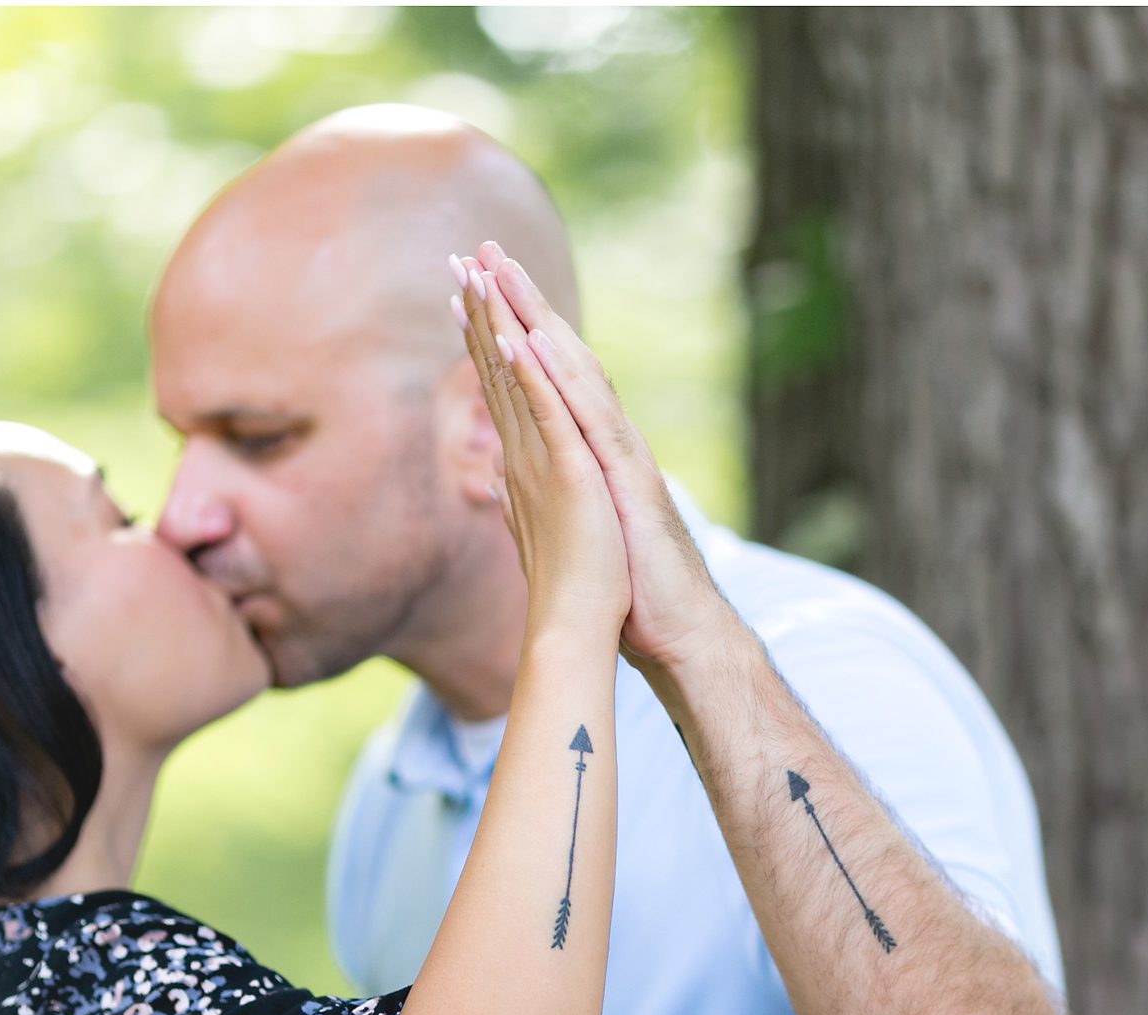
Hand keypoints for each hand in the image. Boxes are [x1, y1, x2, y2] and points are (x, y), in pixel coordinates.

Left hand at [471, 241, 738, 675]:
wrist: (679, 632)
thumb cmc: (633, 592)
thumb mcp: (577, 533)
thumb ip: (542, 497)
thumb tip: (506, 478)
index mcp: (587, 453)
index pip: (537, 381)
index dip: (502, 335)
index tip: (467, 294)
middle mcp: (604, 440)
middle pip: (554, 359)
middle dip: (517, 303)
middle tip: (480, 249)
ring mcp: (618, 454)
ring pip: (572, 372)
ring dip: (535, 319)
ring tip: (501, 272)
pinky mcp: (626, 477)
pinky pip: (585, 419)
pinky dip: (555, 377)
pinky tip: (527, 341)